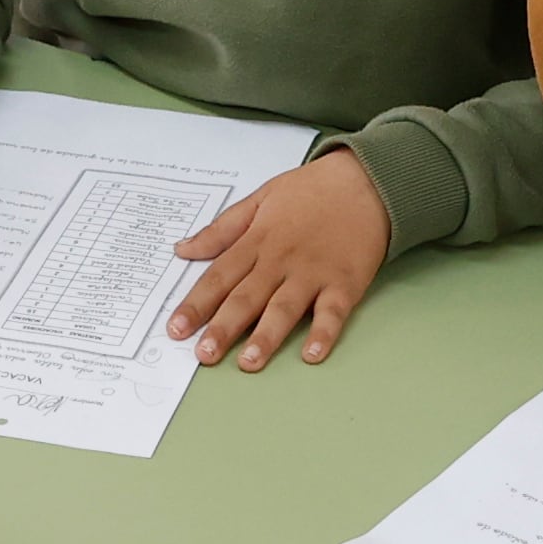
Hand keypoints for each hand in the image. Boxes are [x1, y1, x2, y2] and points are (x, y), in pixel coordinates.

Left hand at [170, 152, 391, 369]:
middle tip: (203, 355)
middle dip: (223, 328)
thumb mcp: (260, 199)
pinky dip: (324, 333)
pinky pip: (333, 312)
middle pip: (246, 297)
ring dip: (266, 336)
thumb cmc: (311, 191)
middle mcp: (281, 260)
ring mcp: (313, 273)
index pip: (219, 277)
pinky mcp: (345, 282)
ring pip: (284, 308)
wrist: (366, 181)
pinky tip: (312, 354)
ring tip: (249, 363)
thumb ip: (222, 229)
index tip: (176, 328)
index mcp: (257, 241)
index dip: (196, 304)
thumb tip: (183, 249)